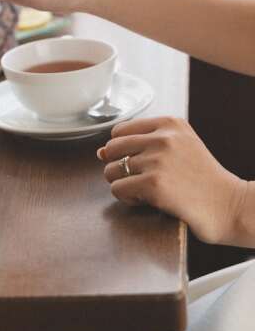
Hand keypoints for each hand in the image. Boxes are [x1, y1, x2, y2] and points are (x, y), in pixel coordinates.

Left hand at [97, 116, 247, 244]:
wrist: (231, 206)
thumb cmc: (201, 180)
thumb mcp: (179, 148)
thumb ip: (141, 144)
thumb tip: (99, 151)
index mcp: (170, 124)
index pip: (120, 131)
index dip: (122, 151)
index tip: (141, 163)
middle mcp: (163, 138)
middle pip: (111, 149)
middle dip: (118, 167)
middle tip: (140, 180)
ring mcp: (158, 161)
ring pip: (111, 171)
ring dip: (123, 184)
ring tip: (147, 191)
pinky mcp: (153, 184)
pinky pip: (117, 189)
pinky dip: (127, 198)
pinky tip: (147, 201)